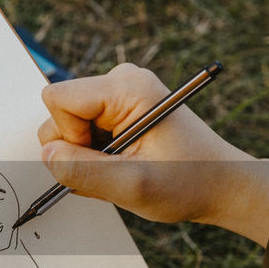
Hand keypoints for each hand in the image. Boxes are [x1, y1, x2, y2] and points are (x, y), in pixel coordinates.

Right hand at [37, 63, 268, 246]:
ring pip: (68, 124)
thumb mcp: (133, 186)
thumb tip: (45, 155)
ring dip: (86, 155)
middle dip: (76, 147)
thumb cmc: (189, 183)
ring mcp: (120, 94)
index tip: (101, 157)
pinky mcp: (120, 109)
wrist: (222, 185)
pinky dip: (94, 155)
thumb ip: (83, 172)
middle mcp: (121, 81)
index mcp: (128, 88)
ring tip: (122, 169)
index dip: (67, 135)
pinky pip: (82, 130)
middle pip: (60, 111)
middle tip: (115, 168)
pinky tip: (123, 165)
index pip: (58, 99)